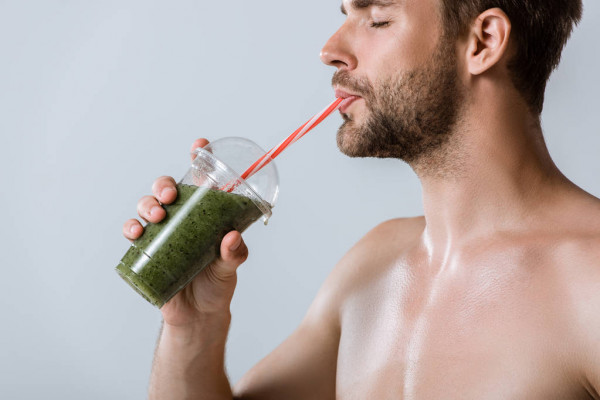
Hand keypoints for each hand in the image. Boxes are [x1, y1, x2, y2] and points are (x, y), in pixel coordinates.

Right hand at [122, 138, 248, 326]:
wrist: (198, 315)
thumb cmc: (217, 283)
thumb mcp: (231, 266)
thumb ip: (235, 253)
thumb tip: (232, 238)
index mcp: (205, 214)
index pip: (201, 180)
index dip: (199, 159)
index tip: (200, 146)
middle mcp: (182, 218)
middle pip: (167, 189)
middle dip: (163, 185)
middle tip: (169, 195)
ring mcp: (162, 233)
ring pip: (147, 207)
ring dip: (148, 205)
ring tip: (156, 216)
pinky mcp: (146, 251)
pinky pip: (133, 234)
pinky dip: (131, 229)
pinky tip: (136, 233)